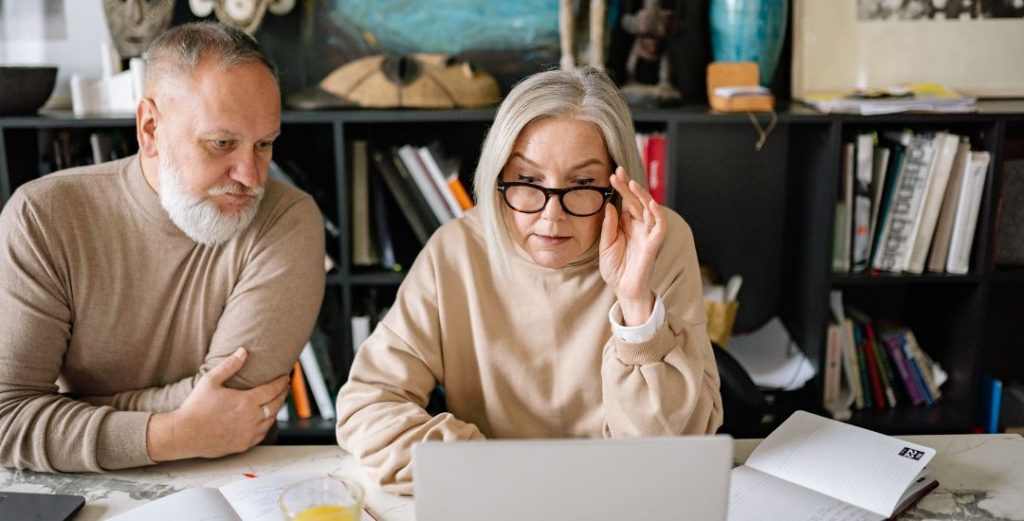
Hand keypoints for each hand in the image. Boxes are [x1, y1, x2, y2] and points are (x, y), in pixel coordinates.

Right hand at [147, 347, 289, 460]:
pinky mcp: (243, 445)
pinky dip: (267, 425)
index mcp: (246, 402)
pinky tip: (265, 420)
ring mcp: (248, 433)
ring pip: (271, 420)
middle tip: (285, 387)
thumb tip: (243, 351)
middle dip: (283, 394)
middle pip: (276, 405)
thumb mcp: (210, 380)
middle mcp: (251, 419)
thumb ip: (230, 365)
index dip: (281, 382)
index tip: (285, 377)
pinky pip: (262, 434)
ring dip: (276, 409)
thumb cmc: (195, 407)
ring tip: (277, 401)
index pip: (273, 390)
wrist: (184, 434)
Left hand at [599, 166, 665, 325]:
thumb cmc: (615, 269)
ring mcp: (647, 234)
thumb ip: (609, 226)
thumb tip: (610, 206)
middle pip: (636, 202)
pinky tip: (651, 203)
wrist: (623, 290)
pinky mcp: (653, 244)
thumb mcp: (605, 245)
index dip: (621, 188)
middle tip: (618, 172)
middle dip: (628, 186)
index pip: (626, 202)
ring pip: (649, 209)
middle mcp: (639, 227)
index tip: (612, 175)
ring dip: (642, 195)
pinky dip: (657, 215)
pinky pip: (659, 227)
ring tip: (631, 183)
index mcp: (627, 226)